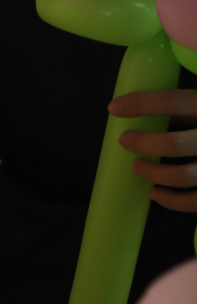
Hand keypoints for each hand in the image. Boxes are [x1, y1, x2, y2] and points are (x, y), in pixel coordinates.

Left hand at [110, 89, 196, 211]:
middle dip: (143, 144)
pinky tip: (153, 193)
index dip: (142, 103)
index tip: (113, 107)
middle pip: (174, 145)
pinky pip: (193, 201)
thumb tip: (147, 108)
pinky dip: (169, 201)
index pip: (175, 101)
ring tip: (136, 166)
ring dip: (152, 173)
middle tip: (124, 140)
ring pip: (181, 176)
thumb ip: (190, 107)